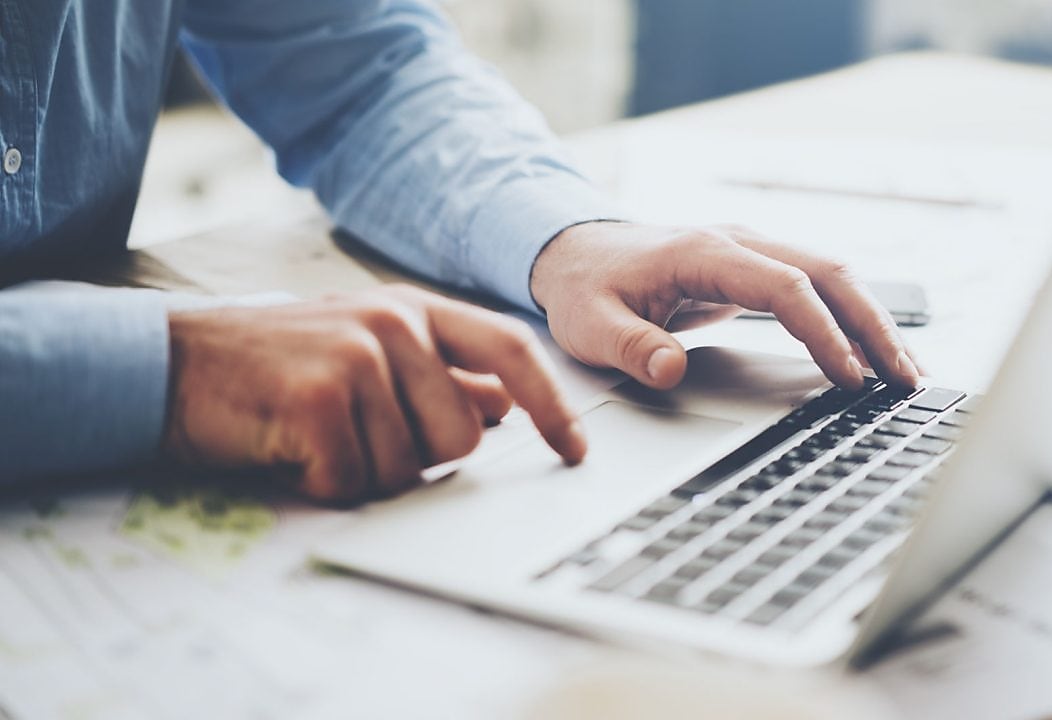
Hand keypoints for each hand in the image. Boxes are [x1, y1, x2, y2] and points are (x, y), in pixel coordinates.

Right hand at [164, 285, 585, 502]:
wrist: (170, 363)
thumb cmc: (274, 365)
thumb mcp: (366, 350)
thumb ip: (437, 373)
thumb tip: (502, 404)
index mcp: (414, 310)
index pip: (510, 352)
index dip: (552, 404)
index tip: (574, 449)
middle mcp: (394, 322)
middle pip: (462, 435)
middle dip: (416, 457)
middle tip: (358, 437)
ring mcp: (358, 354)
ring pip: (409, 467)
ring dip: (363, 473)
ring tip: (316, 438)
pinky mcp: (320, 396)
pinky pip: (355, 481)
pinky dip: (323, 484)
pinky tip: (291, 450)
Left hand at [530, 222, 920, 390]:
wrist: (576, 250)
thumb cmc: (586, 287)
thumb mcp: (591, 325)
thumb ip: (631, 347)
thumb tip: (670, 369)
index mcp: (705, 252)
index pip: (784, 287)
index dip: (821, 332)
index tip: (848, 376)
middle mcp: (739, 242)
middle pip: (828, 273)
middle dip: (874, 325)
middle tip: (906, 378)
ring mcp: (752, 251)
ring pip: (832, 276)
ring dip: (872, 320)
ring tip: (907, 371)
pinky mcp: (755, 268)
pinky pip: (816, 287)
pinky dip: (850, 317)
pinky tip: (870, 351)